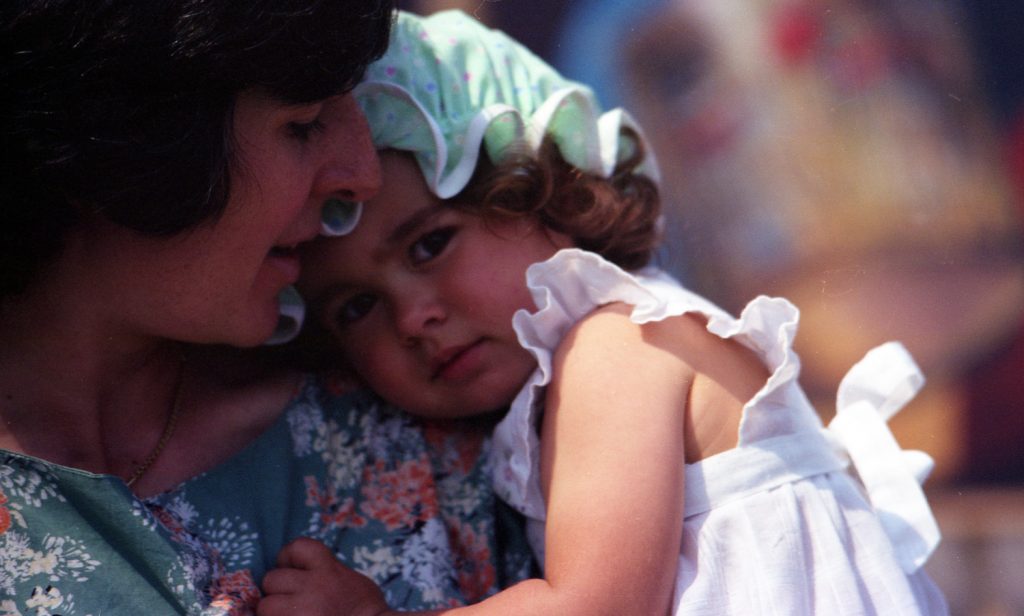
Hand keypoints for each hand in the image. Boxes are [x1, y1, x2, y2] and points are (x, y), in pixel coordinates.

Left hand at [258, 537, 390, 615]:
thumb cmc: (367, 611)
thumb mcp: (350, 581)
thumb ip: (325, 573)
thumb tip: (298, 572)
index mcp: (329, 570)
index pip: (296, 548)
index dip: (288, 558)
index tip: (290, 569)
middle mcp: (313, 588)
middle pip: (273, 578)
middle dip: (277, 591)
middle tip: (290, 603)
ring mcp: (302, 612)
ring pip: (265, 606)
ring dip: (272, 612)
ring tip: (288, 615)